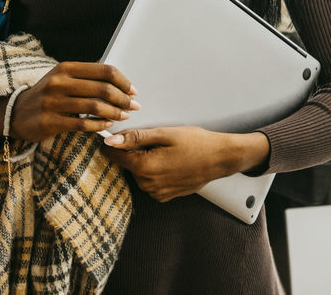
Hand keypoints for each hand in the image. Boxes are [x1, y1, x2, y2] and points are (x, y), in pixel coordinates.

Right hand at [0, 62, 139, 143]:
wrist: (16, 113)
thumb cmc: (48, 95)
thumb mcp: (64, 79)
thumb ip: (88, 79)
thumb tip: (121, 84)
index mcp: (66, 68)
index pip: (104, 70)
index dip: (123, 81)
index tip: (133, 91)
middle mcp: (59, 82)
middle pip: (102, 88)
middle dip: (123, 99)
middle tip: (134, 106)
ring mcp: (52, 102)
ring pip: (94, 107)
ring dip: (114, 112)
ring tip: (124, 116)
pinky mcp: (49, 122)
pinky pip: (82, 124)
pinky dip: (99, 125)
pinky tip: (107, 126)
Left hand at [102, 127, 269, 202]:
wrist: (220, 159)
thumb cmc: (196, 143)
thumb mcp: (165, 134)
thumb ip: (136, 138)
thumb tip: (110, 140)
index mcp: (144, 167)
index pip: (114, 155)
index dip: (113, 143)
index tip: (116, 135)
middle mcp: (147, 184)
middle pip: (127, 165)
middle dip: (134, 152)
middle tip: (155, 141)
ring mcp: (156, 193)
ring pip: (139, 174)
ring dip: (145, 163)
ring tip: (166, 151)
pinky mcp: (164, 197)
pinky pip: (150, 183)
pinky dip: (155, 172)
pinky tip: (170, 163)